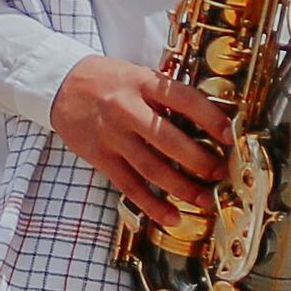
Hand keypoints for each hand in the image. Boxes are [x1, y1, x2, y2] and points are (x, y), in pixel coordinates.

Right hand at [49, 54, 234, 230]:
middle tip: (220, 173)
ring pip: (152, 168)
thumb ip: (165, 95)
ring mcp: (112, 136)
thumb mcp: (138, 74)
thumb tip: (204, 122)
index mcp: (142, 83)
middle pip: (169, 140)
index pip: (184, 99)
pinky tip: (171, 216)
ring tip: (203, 199)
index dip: (211, 118)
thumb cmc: (108, 79)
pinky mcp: (100, 157)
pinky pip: (130, 186)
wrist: (60, 84)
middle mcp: (127, 109)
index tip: (230, 135)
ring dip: (182, 188)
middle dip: (200, 161)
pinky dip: (152, 204)